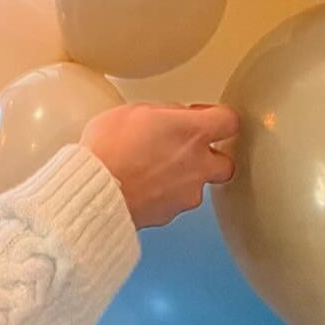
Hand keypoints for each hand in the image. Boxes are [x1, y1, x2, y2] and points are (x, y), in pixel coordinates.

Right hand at [81, 102, 239, 228]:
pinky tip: (143, 186)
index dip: (218, 116)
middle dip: (210, 156)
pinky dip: (166, 194)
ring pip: (199, 185)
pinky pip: (177, 201)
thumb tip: (174, 118)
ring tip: (153, 169)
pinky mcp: (172, 214)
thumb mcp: (133, 110)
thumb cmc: (109, 148)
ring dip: (185, 177)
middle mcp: (198, 164)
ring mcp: (187, 192)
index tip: (202, 115)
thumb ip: (164, 113)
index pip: (229, 120)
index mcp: (192, 131)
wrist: (94, 191)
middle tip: (186, 149)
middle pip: (226, 162)